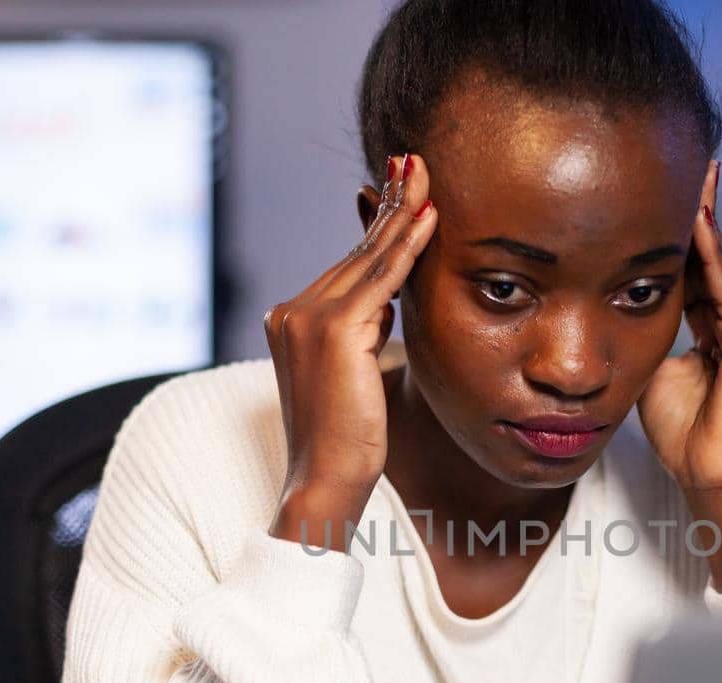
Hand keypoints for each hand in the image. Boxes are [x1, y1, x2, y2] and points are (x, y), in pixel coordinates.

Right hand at [263, 153, 435, 546]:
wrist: (325, 482)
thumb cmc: (347, 443)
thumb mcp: (354, 375)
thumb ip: (363, 331)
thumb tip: (387, 302)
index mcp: (291, 320)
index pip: (347, 264)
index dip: (378, 226)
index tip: (402, 189)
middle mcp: (291, 311)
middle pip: (356, 251)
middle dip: (389, 204)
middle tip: (415, 161)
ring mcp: (307, 317)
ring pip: (368, 257)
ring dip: (401, 211)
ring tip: (425, 173)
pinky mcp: (334, 330)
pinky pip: (381, 277)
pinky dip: (407, 243)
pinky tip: (430, 215)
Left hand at [636, 159, 721, 496]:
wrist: (710, 476)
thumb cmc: (682, 433)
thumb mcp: (650, 370)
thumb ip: (642, 335)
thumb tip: (614, 306)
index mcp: (711, 327)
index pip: (694, 267)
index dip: (678, 231)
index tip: (662, 189)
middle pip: (714, 256)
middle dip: (701, 210)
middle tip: (690, 161)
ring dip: (707, 222)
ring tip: (695, 179)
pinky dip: (714, 257)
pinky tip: (697, 225)